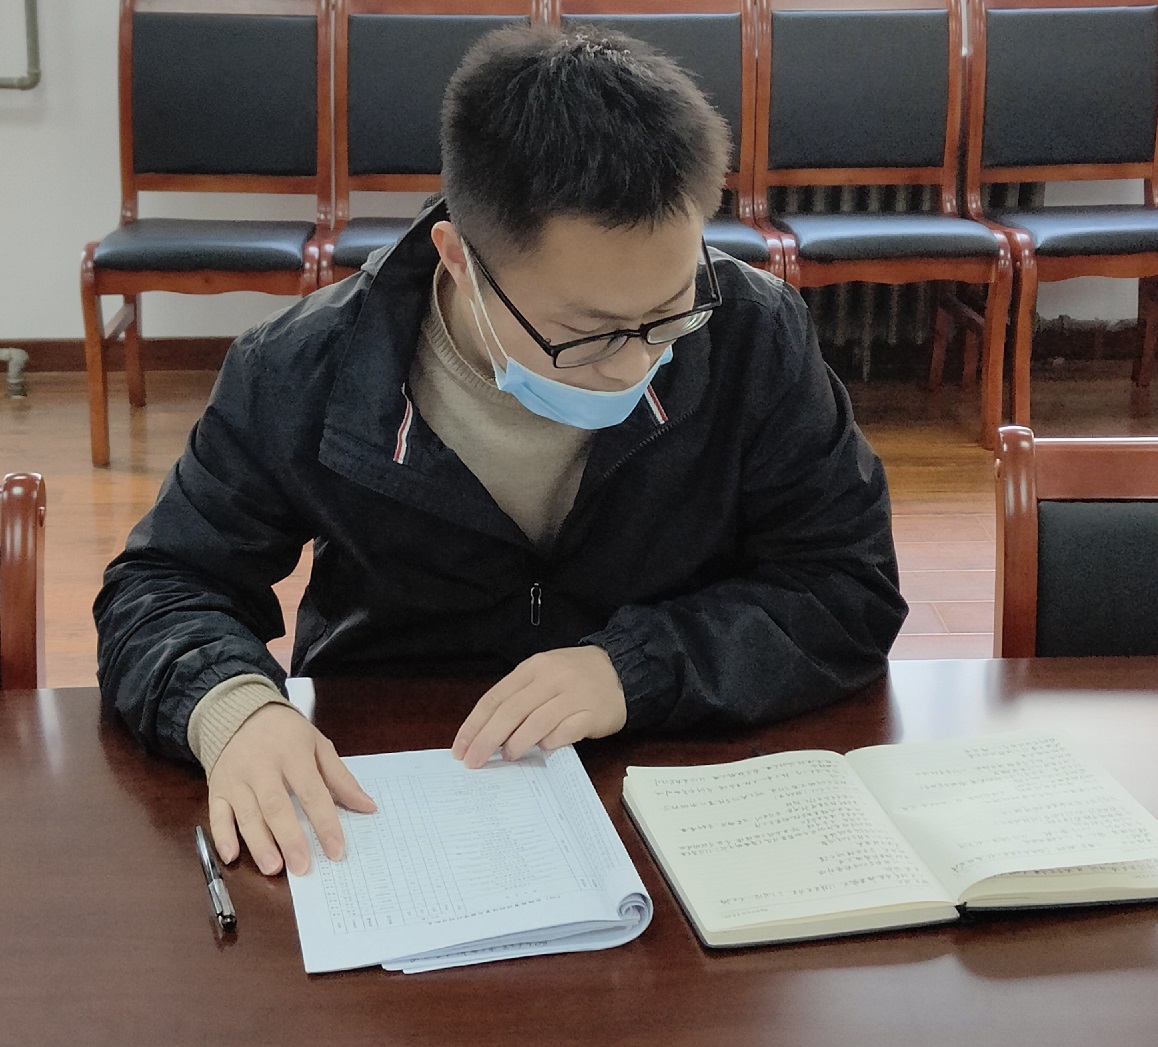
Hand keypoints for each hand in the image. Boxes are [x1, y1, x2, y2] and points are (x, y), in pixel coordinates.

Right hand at [208, 703, 375, 876]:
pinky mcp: (217, 787)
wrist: (241, 712)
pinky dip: (222, 836)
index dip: (325, 823)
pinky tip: (231, 856)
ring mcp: (236, 778)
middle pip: (276, 806)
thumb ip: (341, 778)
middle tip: (302, 867)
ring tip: (273, 867)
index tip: (336, 850)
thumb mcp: (318, 745)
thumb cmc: (286, 733)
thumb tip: (367, 806)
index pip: (312, 792)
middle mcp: (262, 766)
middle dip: (290, 839)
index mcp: (292, 753)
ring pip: (247, 814)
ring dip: (259, 843)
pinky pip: (217, 814)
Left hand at [451, 646, 626, 768]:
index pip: (495, 698)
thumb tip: (490, 734)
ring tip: (508, 757)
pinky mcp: (592, 712)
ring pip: (536, 722)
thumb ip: (521, 698)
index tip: (461, 748)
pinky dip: (551, 743)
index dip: (475, 725)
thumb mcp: (545, 675)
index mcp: (533, 667)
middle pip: (511, 711)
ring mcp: (573, 695)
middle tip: (474, 762)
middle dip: (487, 739)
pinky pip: (566, 731)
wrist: (622, 669)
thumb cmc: (576, 676)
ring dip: (517, 743)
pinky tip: (544, 749)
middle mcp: (551, 678)